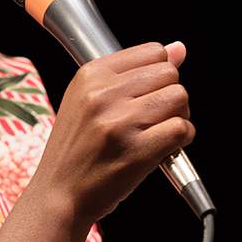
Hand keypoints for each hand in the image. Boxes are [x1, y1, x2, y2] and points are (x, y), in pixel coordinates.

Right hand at [32, 41, 194, 225]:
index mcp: (90, 75)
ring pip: (179, 98)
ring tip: (159, 131)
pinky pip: (182, 129)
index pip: (153, 51)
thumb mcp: (88, 99)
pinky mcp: (137, 151)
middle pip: (170, 73)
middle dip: (171, 94)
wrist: (59, 194)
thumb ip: (133, 71)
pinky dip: (182, 139)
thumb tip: (178, 48)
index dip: (160, 72)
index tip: (150, 91)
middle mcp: (104, 94)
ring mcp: (120, 122)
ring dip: (179, 116)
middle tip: (156, 115)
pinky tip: (164, 147)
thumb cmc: (75, 148)